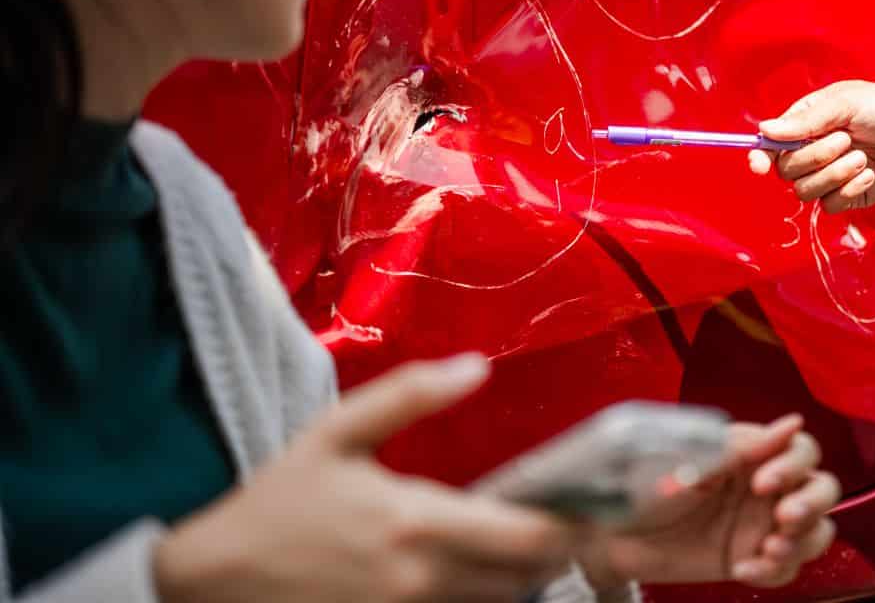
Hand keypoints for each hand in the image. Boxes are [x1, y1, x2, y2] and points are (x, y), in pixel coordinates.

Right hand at [155, 355, 576, 602]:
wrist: (213, 578)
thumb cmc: (280, 499)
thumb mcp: (337, 431)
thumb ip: (411, 395)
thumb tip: (479, 365)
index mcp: (416, 521)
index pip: (525, 537)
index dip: (569, 526)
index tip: (591, 504)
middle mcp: (421, 579)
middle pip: (525, 580)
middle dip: (553, 553)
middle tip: (564, 519)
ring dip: (519, 579)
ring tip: (522, 544)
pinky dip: (480, 600)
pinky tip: (476, 572)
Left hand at [581, 415, 838, 589]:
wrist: (609, 532)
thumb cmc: (642, 482)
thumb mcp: (691, 456)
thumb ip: (743, 446)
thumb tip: (793, 423)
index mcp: (753, 452)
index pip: (802, 450)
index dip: (793, 465)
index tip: (762, 483)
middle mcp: (767, 487)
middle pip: (823, 488)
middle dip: (811, 503)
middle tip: (783, 518)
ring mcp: (762, 525)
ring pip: (818, 531)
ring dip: (803, 541)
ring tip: (769, 549)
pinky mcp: (752, 559)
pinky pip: (788, 569)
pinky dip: (776, 571)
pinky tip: (744, 569)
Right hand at [748, 80, 874, 211]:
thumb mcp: (848, 103)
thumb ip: (807, 120)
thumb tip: (765, 130)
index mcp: (809, 122)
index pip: (772, 144)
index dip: (760, 155)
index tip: (759, 164)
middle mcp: (816, 149)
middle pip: (786, 170)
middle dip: (814, 157)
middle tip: (846, 140)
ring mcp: (833, 175)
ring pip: (805, 191)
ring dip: (833, 174)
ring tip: (862, 158)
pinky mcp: (852, 195)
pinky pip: (831, 205)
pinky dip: (848, 190)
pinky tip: (870, 174)